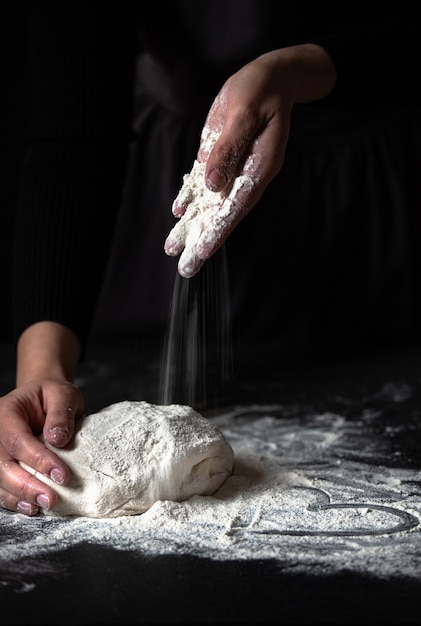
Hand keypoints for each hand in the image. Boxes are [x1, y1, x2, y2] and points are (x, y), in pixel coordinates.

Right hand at [0, 321, 82, 515]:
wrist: (44, 399)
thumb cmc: (53, 396)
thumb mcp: (63, 395)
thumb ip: (60, 414)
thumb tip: (57, 439)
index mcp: (6, 412)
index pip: (17, 439)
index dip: (38, 460)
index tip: (62, 475)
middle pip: (2, 464)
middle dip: (26, 485)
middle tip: (52, 499)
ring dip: (20, 496)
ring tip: (44, 505)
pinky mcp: (0, 465)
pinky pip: (1, 486)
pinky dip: (15, 499)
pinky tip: (31, 507)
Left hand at [164, 44, 335, 276]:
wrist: (269, 78)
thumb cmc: (260, 90)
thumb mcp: (244, 112)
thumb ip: (229, 148)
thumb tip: (212, 185)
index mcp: (259, 167)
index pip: (237, 207)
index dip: (219, 231)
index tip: (204, 252)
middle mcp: (247, 175)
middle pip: (223, 215)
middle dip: (203, 241)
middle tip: (186, 269)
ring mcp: (234, 169)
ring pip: (210, 203)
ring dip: (192, 226)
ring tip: (173, 248)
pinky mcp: (221, 158)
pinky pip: (205, 184)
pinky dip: (191, 198)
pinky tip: (179, 212)